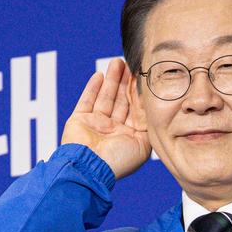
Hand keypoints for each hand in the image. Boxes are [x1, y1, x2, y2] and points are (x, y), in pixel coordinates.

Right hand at [61, 59, 150, 179]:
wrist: (89, 169)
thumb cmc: (118, 162)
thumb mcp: (143, 145)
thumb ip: (148, 125)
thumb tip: (152, 106)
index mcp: (129, 137)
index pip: (137, 110)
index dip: (140, 93)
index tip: (145, 77)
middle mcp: (113, 130)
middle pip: (122, 101)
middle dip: (126, 82)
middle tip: (130, 64)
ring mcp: (96, 125)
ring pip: (106, 97)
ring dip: (111, 80)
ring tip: (116, 62)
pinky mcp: (79, 120)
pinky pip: (86, 101)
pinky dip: (92, 88)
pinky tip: (99, 76)